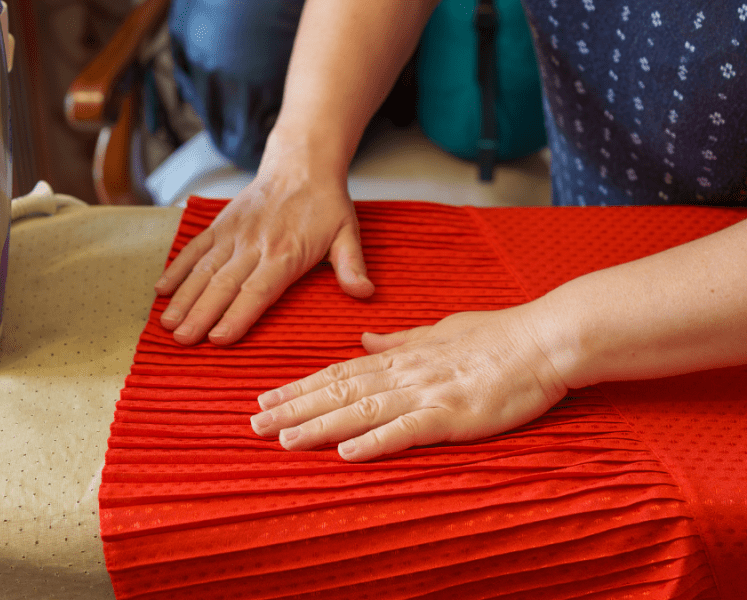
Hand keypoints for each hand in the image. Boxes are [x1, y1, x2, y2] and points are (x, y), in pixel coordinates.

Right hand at [154, 142, 374, 345]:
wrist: (302, 162)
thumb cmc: (326, 204)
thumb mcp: (347, 232)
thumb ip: (352, 265)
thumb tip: (365, 293)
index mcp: (286, 253)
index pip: (258, 291)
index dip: (237, 315)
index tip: (218, 338)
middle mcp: (255, 245)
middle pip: (223, 285)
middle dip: (201, 314)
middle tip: (182, 340)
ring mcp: (234, 234)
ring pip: (203, 269)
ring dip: (184, 297)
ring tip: (167, 323)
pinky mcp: (221, 225)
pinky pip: (195, 247)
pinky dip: (177, 267)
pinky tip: (161, 289)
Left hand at [250, 308, 568, 460]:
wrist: (544, 339)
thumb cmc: (496, 335)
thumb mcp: (439, 331)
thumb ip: (399, 339)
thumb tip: (363, 338)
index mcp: (402, 355)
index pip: (339, 372)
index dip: (300, 387)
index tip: (266, 400)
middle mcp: (406, 373)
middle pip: (340, 391)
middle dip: (295, 408)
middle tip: (255, 425)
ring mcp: (429, 393)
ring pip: (364, 409)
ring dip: (322, 425)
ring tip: (285, 439)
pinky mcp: (454, 415)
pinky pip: (409, 430)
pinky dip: (376, 441)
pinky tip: (347, 453)